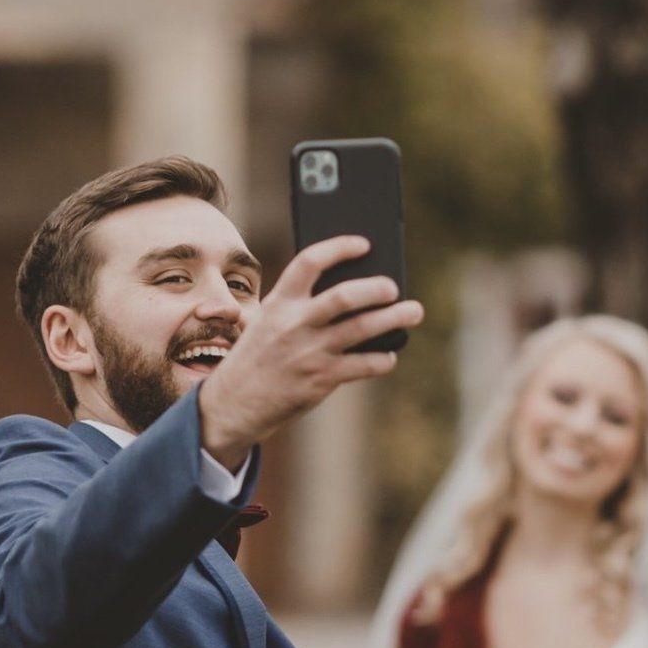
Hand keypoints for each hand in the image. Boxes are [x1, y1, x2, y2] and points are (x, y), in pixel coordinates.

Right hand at [198, 235, 423, 467]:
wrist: (233, 403)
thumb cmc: (257, 357)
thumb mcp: (266, 322)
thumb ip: (297, 306)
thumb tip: (352, 294)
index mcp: (279, 303)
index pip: (310, 262)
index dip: (339, 247)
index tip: (364, 244)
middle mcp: (295, 324)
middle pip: (345, 296)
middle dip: (377, 288)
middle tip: (393, 287)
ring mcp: (310, 352)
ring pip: (363, 328)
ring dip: (395, 318)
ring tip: (413, 311)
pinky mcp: (321, 379)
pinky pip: (364, 365)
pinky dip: (383, 359)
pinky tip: (388, 356)